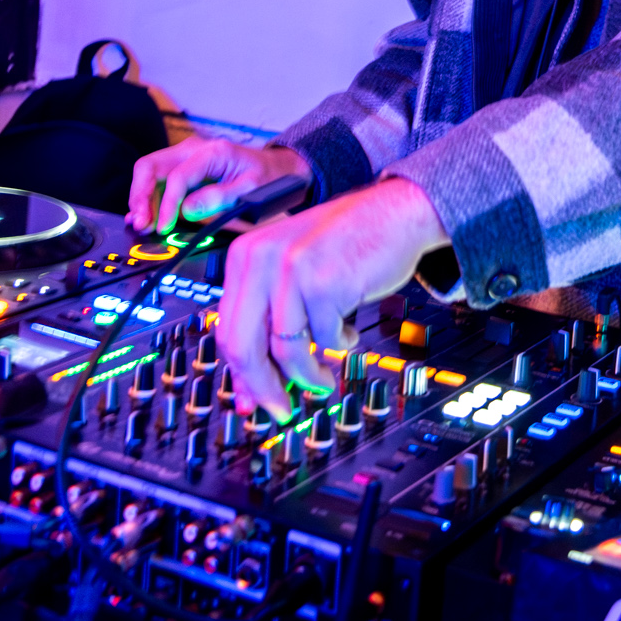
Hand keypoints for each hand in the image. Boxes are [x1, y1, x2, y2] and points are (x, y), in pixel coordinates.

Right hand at [127, 138, 311, 234]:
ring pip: (149, 172)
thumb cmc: (267, 177)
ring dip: (141, 198)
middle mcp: (193, 149)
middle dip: (141, 196)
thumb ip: (220, 198)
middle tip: (141, 223)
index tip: (164, 227)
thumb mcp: (251, 190)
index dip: (167, 205)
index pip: (177, 177)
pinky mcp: (183, 168)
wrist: (277, 168)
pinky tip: (145, 215)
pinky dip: (148, 197)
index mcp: (212, 152)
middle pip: (151, 166)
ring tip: (142, 223)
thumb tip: (187, 210)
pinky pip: (158, 180)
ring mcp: (186, 157)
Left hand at [217, 179, 447, 423]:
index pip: (225, 329)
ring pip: (286, 351)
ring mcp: (291, 271)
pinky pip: (325, 339)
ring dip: (307, 377)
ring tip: (323, 380)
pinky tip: (348, 334)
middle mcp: (260, 259)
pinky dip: (339, 346)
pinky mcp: (324, 284)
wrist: (394, 212)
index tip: (252, 398)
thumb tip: (254, 381)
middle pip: (243, 346)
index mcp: (244, 255)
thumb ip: (269, 314)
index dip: (240, 373)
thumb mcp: (291, 268)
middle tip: (280, 409)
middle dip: (263, 387)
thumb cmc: (346, 241)